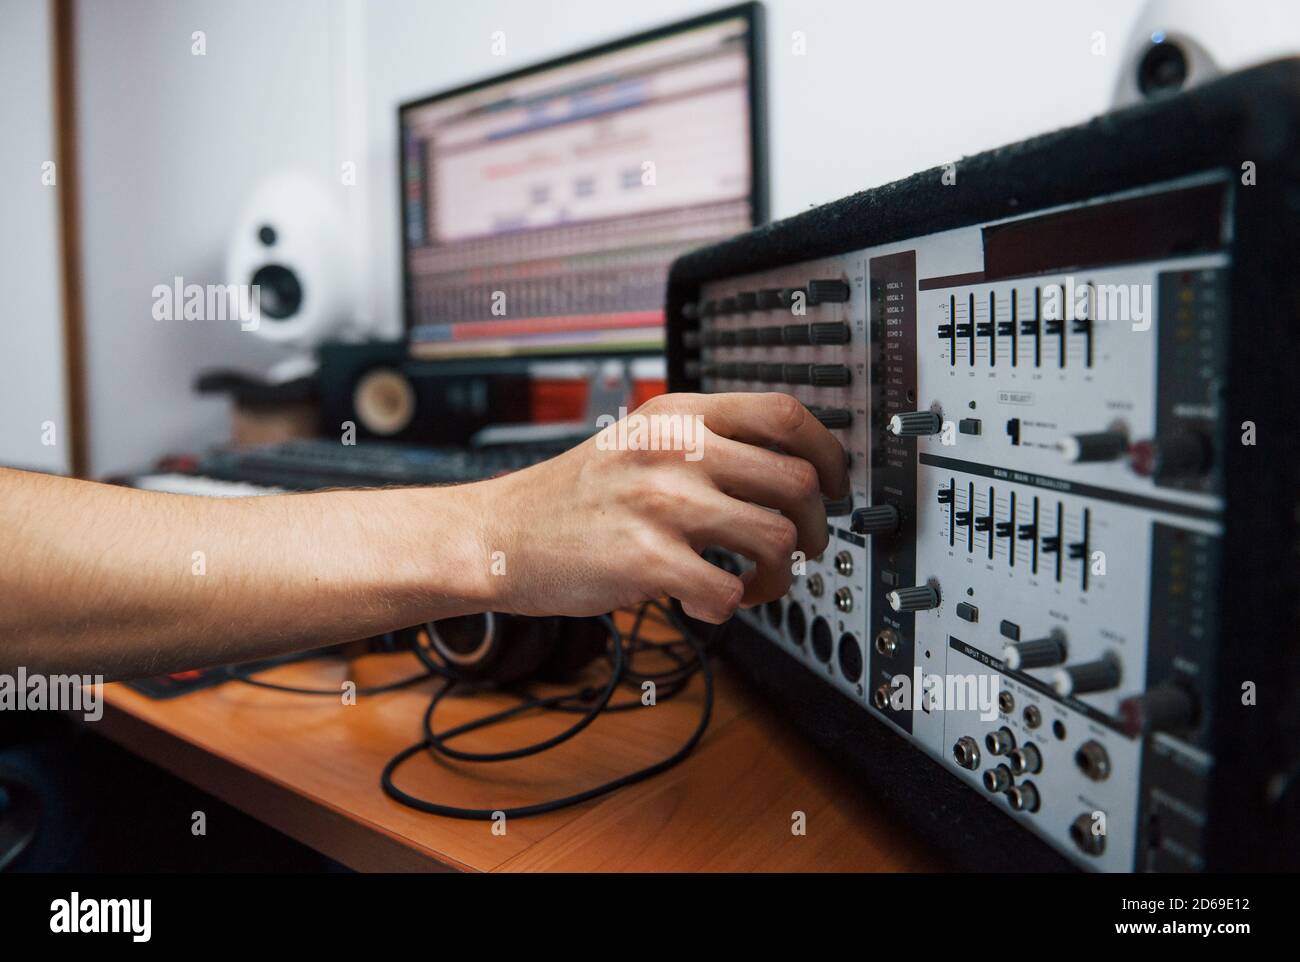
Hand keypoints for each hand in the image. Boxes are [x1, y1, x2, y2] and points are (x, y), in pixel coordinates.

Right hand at [471, 392, 848, 623]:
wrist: (500, 533)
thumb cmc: (575, 495)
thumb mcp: (640, 439)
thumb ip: (706, 440)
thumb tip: (793, 468)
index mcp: (680, 414)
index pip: (786, 413)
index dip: (831, 452)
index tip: (837, 484)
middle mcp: (675, 450)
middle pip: (798, 480)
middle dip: (816, 526)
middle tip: (798, 548)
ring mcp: (660, 503)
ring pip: (778, 538)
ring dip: (781, 574)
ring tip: (752, 584)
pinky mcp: (645, 560)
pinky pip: (730, 593)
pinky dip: (730, 609)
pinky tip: (706, 602)